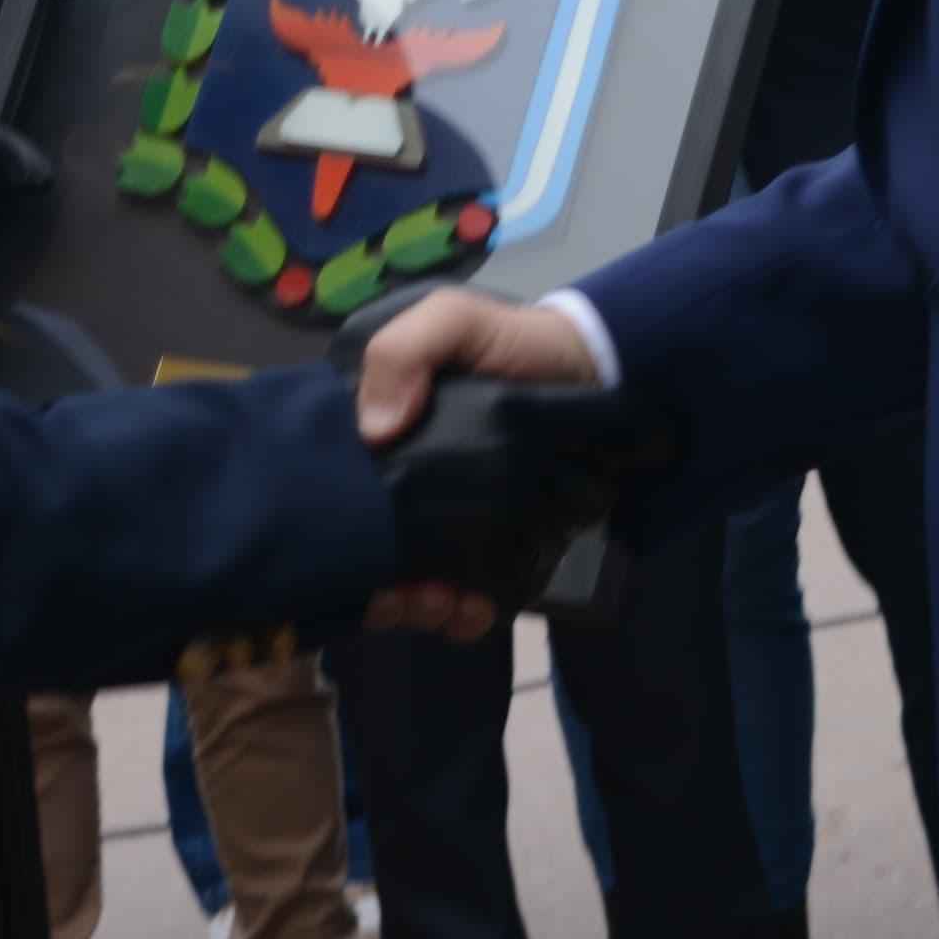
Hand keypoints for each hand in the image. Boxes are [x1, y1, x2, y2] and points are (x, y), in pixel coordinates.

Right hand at [351, 289, 600, 640]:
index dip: (339, 537)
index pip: (338, 499)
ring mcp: (452, 524)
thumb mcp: (453, 320)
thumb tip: (371, 431)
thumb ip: (405, 352)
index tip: (361, 561)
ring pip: (413, 588)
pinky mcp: (496, 551)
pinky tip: (476, 609)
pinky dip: (463, 617)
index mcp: (380, 440)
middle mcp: (406, 488)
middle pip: (372, 557)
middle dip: (381, 590)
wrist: (600, 372)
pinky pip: (466, 600)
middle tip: (411, 592)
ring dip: (418, 608)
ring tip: (446, 600)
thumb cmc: (515, 345)